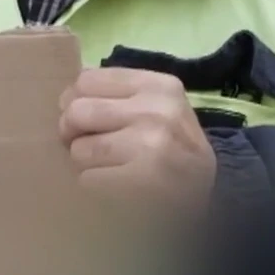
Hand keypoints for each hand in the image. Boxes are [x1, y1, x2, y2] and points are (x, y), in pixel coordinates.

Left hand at [58, 68, 216, 215]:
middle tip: (87, 145)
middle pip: (77, 112)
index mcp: (159, 86)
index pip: (88, 80)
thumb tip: (67, 96)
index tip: (85, 118)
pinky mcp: (141, 181)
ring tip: (108, 166)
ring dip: (85, 162)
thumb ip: (119, 95)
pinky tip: (115, 184)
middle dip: (72, 132)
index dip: (75, 101)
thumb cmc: (175, 148)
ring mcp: (150, 146)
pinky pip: (88, 178)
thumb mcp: (159, 108)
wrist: (207, 194)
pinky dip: (94, 184)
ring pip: (80, 148)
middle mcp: (156, 111)